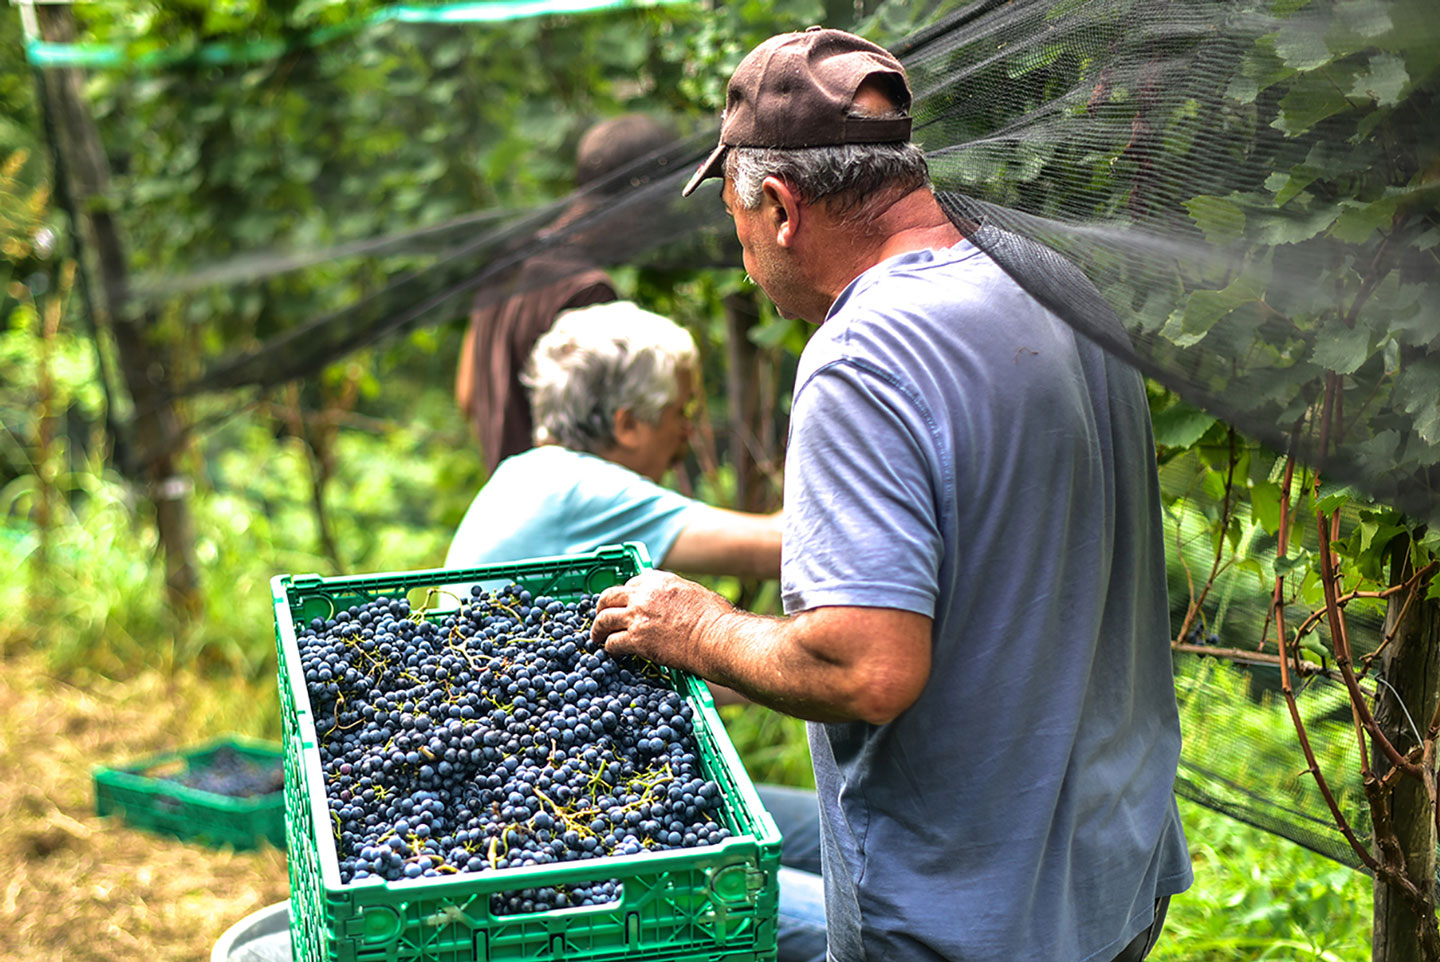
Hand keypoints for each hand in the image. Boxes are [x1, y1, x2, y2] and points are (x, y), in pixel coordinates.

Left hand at [590, 569, 731, 669]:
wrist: (717, 637)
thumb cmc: (715, 618)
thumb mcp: (693, 592)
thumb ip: (673, 594)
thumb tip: (669, 602)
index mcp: (658, 580)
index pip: (629, 584)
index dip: (623, 597)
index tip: (622, 605)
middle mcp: (644, 594)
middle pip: (609, 598)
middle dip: (602, 608)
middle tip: (601, 619)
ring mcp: (638, 616)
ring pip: (604, 620)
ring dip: (598, 629)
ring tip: (598, 637)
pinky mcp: (636, 639)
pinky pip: (612, 643)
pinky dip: (610, 649)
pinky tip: (614, 653)